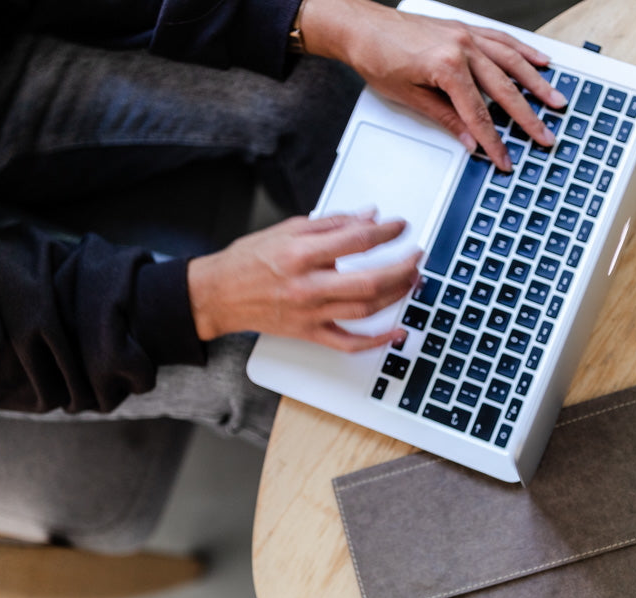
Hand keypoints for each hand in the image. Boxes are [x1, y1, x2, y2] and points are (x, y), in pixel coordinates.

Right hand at [187, 213, 419, 351]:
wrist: (218, 295)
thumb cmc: (249, 261)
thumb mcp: (288, 229)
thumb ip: (331, 224)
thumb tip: (368, 216)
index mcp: (300, 253)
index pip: (356, 241)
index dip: (386, 233)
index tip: (401, 228)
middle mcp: (307, 285)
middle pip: (368, 281)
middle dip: (400, 268)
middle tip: (417, 256)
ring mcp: (310, 313)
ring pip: (365, 310)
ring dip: (396, 295)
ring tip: (412, 281)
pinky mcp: (310, 333)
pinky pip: (349, 343)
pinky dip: (377, 341)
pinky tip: (398, 332)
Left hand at [298, 0, 566, 170]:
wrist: (362, 27)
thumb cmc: (377, 58)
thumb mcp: (410, 98)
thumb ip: (446, 119)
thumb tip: (470, 141)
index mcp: (447, 67)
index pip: (479, 115)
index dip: (494, 141)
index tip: (505, 159)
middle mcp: (462, 48)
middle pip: (503, 91)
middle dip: (527, 118)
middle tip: (545, 136)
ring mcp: (466, 36)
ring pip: (512, 62)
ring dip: (537, 83)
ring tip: (556, 101)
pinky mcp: (465, 29)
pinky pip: (502, 40)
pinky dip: (524, 51)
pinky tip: (540, 62)